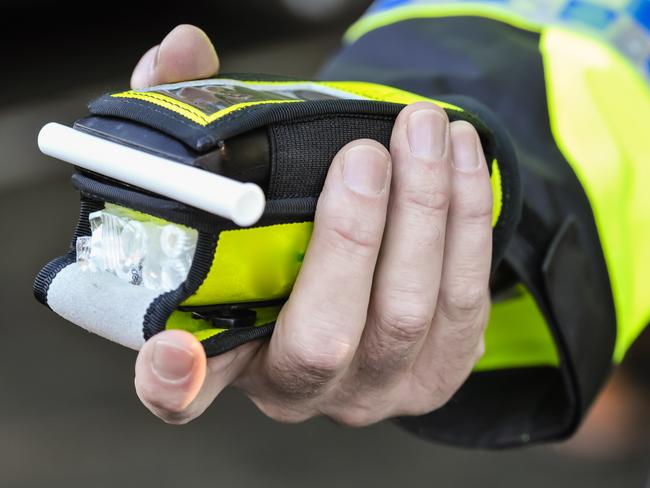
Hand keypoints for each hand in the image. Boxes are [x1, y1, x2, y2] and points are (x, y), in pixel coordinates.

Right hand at [132, 25, 491, 425]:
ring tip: (424, 129)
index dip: (171, 380)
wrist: (354, 268)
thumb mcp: (230, 180)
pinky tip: (460, 158)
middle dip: (351, 238)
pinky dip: (467, 221)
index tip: (175, 349)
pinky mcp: (438, 369)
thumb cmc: (281, 227)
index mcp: (228, 353)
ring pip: (409, 312)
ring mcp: (374, 386)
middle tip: (364, 155)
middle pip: (325, 338)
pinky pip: (464, 299)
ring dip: (425, 211)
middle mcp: (299, 386)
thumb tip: (182, 48)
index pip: (181, 392)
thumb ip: (193, 117)